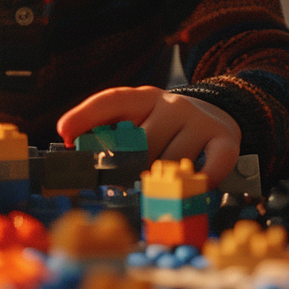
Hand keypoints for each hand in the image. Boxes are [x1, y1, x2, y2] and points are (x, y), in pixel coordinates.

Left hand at [56, 85, 241, 186]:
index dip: (86, 115)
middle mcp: (172, 104)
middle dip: (130, 169)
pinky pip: (214, 164)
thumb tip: (69, 142)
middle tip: (123, 186)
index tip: (63, 132)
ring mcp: (200, 121)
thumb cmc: (166, 126)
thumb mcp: (139, 119)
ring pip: (174, 159)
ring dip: (164, 180)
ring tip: (157, 190)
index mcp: (144, 98)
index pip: (112, 100)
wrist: (217, 114)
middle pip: (143, 143)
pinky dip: (203, 180)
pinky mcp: (225, 139)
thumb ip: (109, 130)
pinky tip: (194, 189)